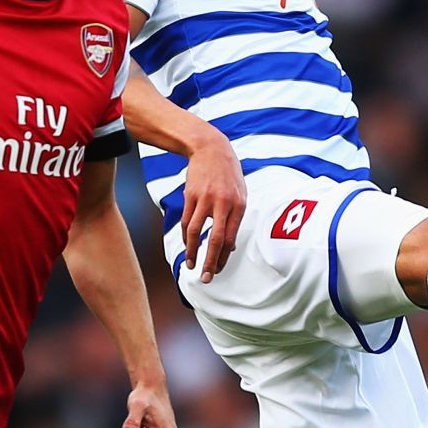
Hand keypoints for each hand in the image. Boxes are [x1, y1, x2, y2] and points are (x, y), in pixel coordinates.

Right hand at [181, 129, 245, 283]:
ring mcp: (205, 199)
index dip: (223, 257)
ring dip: (192, 252)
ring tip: (191, 265)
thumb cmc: (229, 174)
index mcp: (238, 205)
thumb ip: (236, 219)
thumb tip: (229, 246)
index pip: (230, 238)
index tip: (218, 271)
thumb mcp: (241, 194)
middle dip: (209, 262)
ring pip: (195, 232)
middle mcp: (222, 204)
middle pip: (215, 239)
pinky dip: (186, 236)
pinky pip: (186, 221)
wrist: (211, 149)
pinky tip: (188, 246)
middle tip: (206, 278)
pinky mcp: (190, 196)